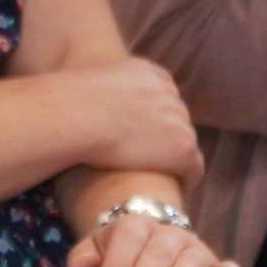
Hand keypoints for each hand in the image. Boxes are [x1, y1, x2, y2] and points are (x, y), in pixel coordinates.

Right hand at [76, 58, 203, 187]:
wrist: (79, 113)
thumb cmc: (72, 103)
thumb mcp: (95, 84)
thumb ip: (108, 92)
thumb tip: (96, 109)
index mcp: (150, 73)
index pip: (164, 97)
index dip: (155, 120)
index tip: (143, 136)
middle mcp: (169, 92)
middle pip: (176, 120)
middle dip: (165, 138)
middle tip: (148, 159)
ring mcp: (179, 120)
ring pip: (184, 144)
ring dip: (172, 159)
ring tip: (159, 179)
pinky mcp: (183, 148)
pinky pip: (193, 169)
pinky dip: (185, 181)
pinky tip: (173, 192)